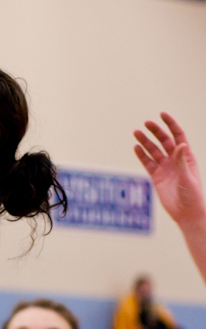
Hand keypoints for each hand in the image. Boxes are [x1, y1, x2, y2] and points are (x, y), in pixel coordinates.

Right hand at [134, 112, 205, 226]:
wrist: (186, 213)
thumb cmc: (192, 196)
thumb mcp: (188, 177)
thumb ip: (181, 161)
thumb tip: (180, 144)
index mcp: (186, 156)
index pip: (178, 136)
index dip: (171, 124)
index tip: (162, 115)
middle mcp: (175, 160)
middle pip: (164, 141)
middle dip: (156, 131)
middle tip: (146, 123)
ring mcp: (165, 167)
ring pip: (153, 150)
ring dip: (145, 141)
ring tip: (136, 133)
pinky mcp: (156, 177)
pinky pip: (147, 163)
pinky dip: (141, 155)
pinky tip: (136, 148)